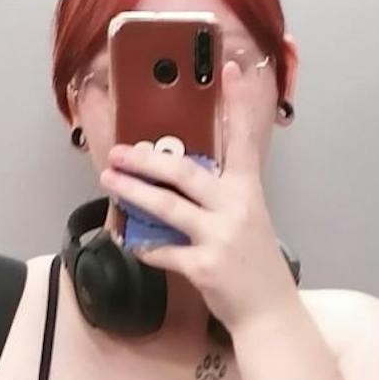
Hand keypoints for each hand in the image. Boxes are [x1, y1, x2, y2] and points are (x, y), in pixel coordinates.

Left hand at [98, 58, 295, 332]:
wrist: (268, 312)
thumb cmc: (253, 264)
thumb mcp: (248, 220)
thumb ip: (220, 196)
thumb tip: (178, 179)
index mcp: (249, 191)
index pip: (244, 139)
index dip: (237, 102)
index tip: (228, 67)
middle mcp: (236, 208)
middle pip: (185, 171)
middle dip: (147, 159)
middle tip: (120, 151)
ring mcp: (220, 237)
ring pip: (166, 207)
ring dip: (132, 192)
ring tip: (110, 180)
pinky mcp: (204, 266)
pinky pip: (163, 251)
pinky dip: (144, 247)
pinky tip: (131, 242)